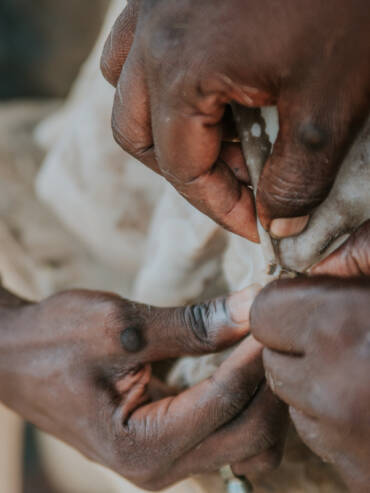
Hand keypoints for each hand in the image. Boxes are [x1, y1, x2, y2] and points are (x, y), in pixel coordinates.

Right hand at [0, 286, 285, 489]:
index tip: (273, 312)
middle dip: (270, 381)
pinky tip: (243, 360)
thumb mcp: (122, 325)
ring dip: (262, 395)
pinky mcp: (166, 442)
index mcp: (143, 446)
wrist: (14, 356)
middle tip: (273, 327)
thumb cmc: (54, 339)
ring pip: (246, 440)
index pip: (228, 401)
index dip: (257, 354)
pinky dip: (243, 398)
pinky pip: (224, 431)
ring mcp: (165, 460)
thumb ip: (193, 324)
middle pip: (251, 434)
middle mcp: (160, 467)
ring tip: (261, 344)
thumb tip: (251, 308)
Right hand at [101, 0, 369, 238]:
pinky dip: (160, 85)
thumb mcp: (330, 108)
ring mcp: (154, 8)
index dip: (221, 208)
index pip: (183, 169)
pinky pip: (136, 50)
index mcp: (180, 67)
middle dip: (183, 173)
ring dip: (163, 130)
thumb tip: (279, 222)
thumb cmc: (348, 7)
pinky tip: (206, 92)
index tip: (257, 227)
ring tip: (220, 141)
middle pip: (136, 134)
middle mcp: (152, 36)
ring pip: (127, 91)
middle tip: (232, 186)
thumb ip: (298, 180)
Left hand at [250, 222, 369, 491]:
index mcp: (342, 329)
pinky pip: (322, 440)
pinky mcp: (363, 481)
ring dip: (317, 384)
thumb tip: (321, 267)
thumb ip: (364, 251)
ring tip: (369, 371)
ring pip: (294, 401)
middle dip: (298, 343)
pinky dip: (337, 421)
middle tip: (347, 335)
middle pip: (273, 358)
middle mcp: (332, 393)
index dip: (289, 301)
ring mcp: (347, 445)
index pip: (265, 312)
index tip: (316, 299)